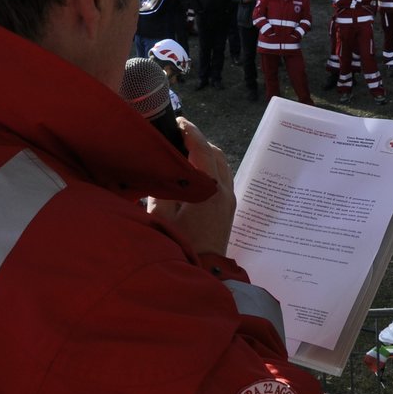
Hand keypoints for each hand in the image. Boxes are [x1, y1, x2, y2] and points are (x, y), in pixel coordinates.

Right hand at [146, 119, 235, 255]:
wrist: (204, 272)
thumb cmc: (180, 244)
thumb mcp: (162, 214)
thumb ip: (163, 186)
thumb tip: (162, 167)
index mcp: (209, 188)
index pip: (202, 149)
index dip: (190, 131)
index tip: (177, 121)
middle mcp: (224, 190)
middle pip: (215, 153)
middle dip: (198, 140)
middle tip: (178, 134)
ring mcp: (230, 199)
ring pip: (222, 164)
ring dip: (206, 153)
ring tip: (186, 150)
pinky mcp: (229, 208)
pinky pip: (223, 177)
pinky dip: (211, 167)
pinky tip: (195, 171)